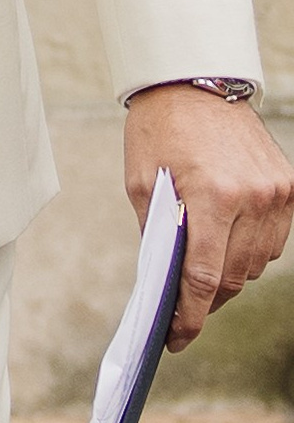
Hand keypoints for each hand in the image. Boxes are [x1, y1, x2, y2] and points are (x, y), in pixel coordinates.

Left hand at [124, 85, 292, 347]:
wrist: (195, 83)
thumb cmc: (159, 133)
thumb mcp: (142, 186)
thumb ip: (158, 237)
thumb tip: (167, 284)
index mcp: (213, 197)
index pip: (205, 277)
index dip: (190, 316)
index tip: (177, 338)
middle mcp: (253, 198)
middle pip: (233, 277)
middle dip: (207, 300)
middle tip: (182, 311)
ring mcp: (277, 193)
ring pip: (256, 264)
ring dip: (229, 275)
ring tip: (201, 274)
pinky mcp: (288, 186)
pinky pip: (273, 241)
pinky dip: (250, 251)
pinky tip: (227, 245)